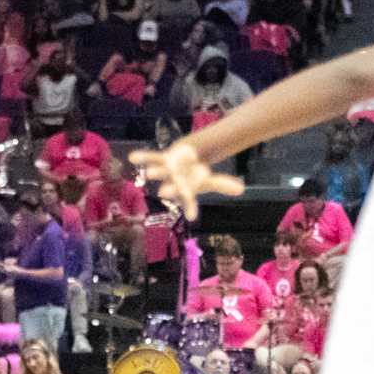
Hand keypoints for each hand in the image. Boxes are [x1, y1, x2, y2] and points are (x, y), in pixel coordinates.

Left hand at [128, 141, 243, 220]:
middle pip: (172, 187)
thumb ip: (223, 185)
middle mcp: (174, 183)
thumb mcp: (210, 180)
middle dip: (169, 189)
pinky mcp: (161, 159)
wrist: (183, 164)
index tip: (192, 217)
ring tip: (149, 173)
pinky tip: (132, 157)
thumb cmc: (195, 176)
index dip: (191, 208)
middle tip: (163, 193)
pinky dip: (143, 156)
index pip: (190, 201)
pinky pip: (151, 156)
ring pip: (160, 171)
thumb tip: (241, 190)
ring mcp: (166, 171)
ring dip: (156, 171)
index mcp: (186, 190)